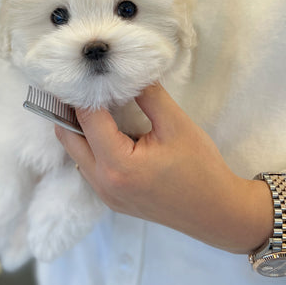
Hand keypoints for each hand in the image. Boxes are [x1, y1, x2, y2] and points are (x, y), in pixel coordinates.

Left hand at [55, 82, 273, 253]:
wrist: (217, 213)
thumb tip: (125, 73)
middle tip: (81, 83)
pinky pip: (88, 165)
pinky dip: (90, 143)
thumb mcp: (176, 125)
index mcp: (117, 165)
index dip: (83, 92)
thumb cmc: (201, 169)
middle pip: (68, 137)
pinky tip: (106, 127)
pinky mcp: (112, 198)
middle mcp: (103, 183)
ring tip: (93, 100)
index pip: (86, 118)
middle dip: (70, 108)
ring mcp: (105, 194)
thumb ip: (148, 95)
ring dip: (78, 127)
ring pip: (75, 152)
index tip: (84, 71)